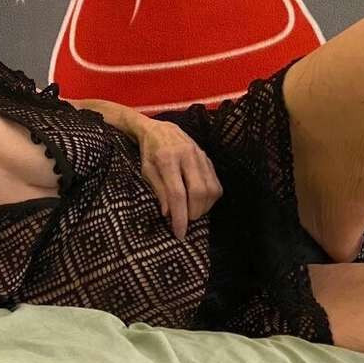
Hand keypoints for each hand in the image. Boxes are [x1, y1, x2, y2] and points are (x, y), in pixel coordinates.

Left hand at [136, 120, 222, 240]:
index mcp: (167, 159)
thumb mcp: (146, 171)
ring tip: (192, 213)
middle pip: (198, 192)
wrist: (161, 129)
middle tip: (185, 221)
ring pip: (211, 189)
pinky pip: (216, 183)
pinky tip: (200, 203)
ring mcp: (201, 156)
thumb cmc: (150, 153)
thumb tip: (168, 214)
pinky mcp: (208, 158)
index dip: (180, 216)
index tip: (180, 233)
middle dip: (194, 212)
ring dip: (204, 208)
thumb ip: (158, 191)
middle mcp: (187, 156)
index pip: (177, 193)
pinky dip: (211, 198)